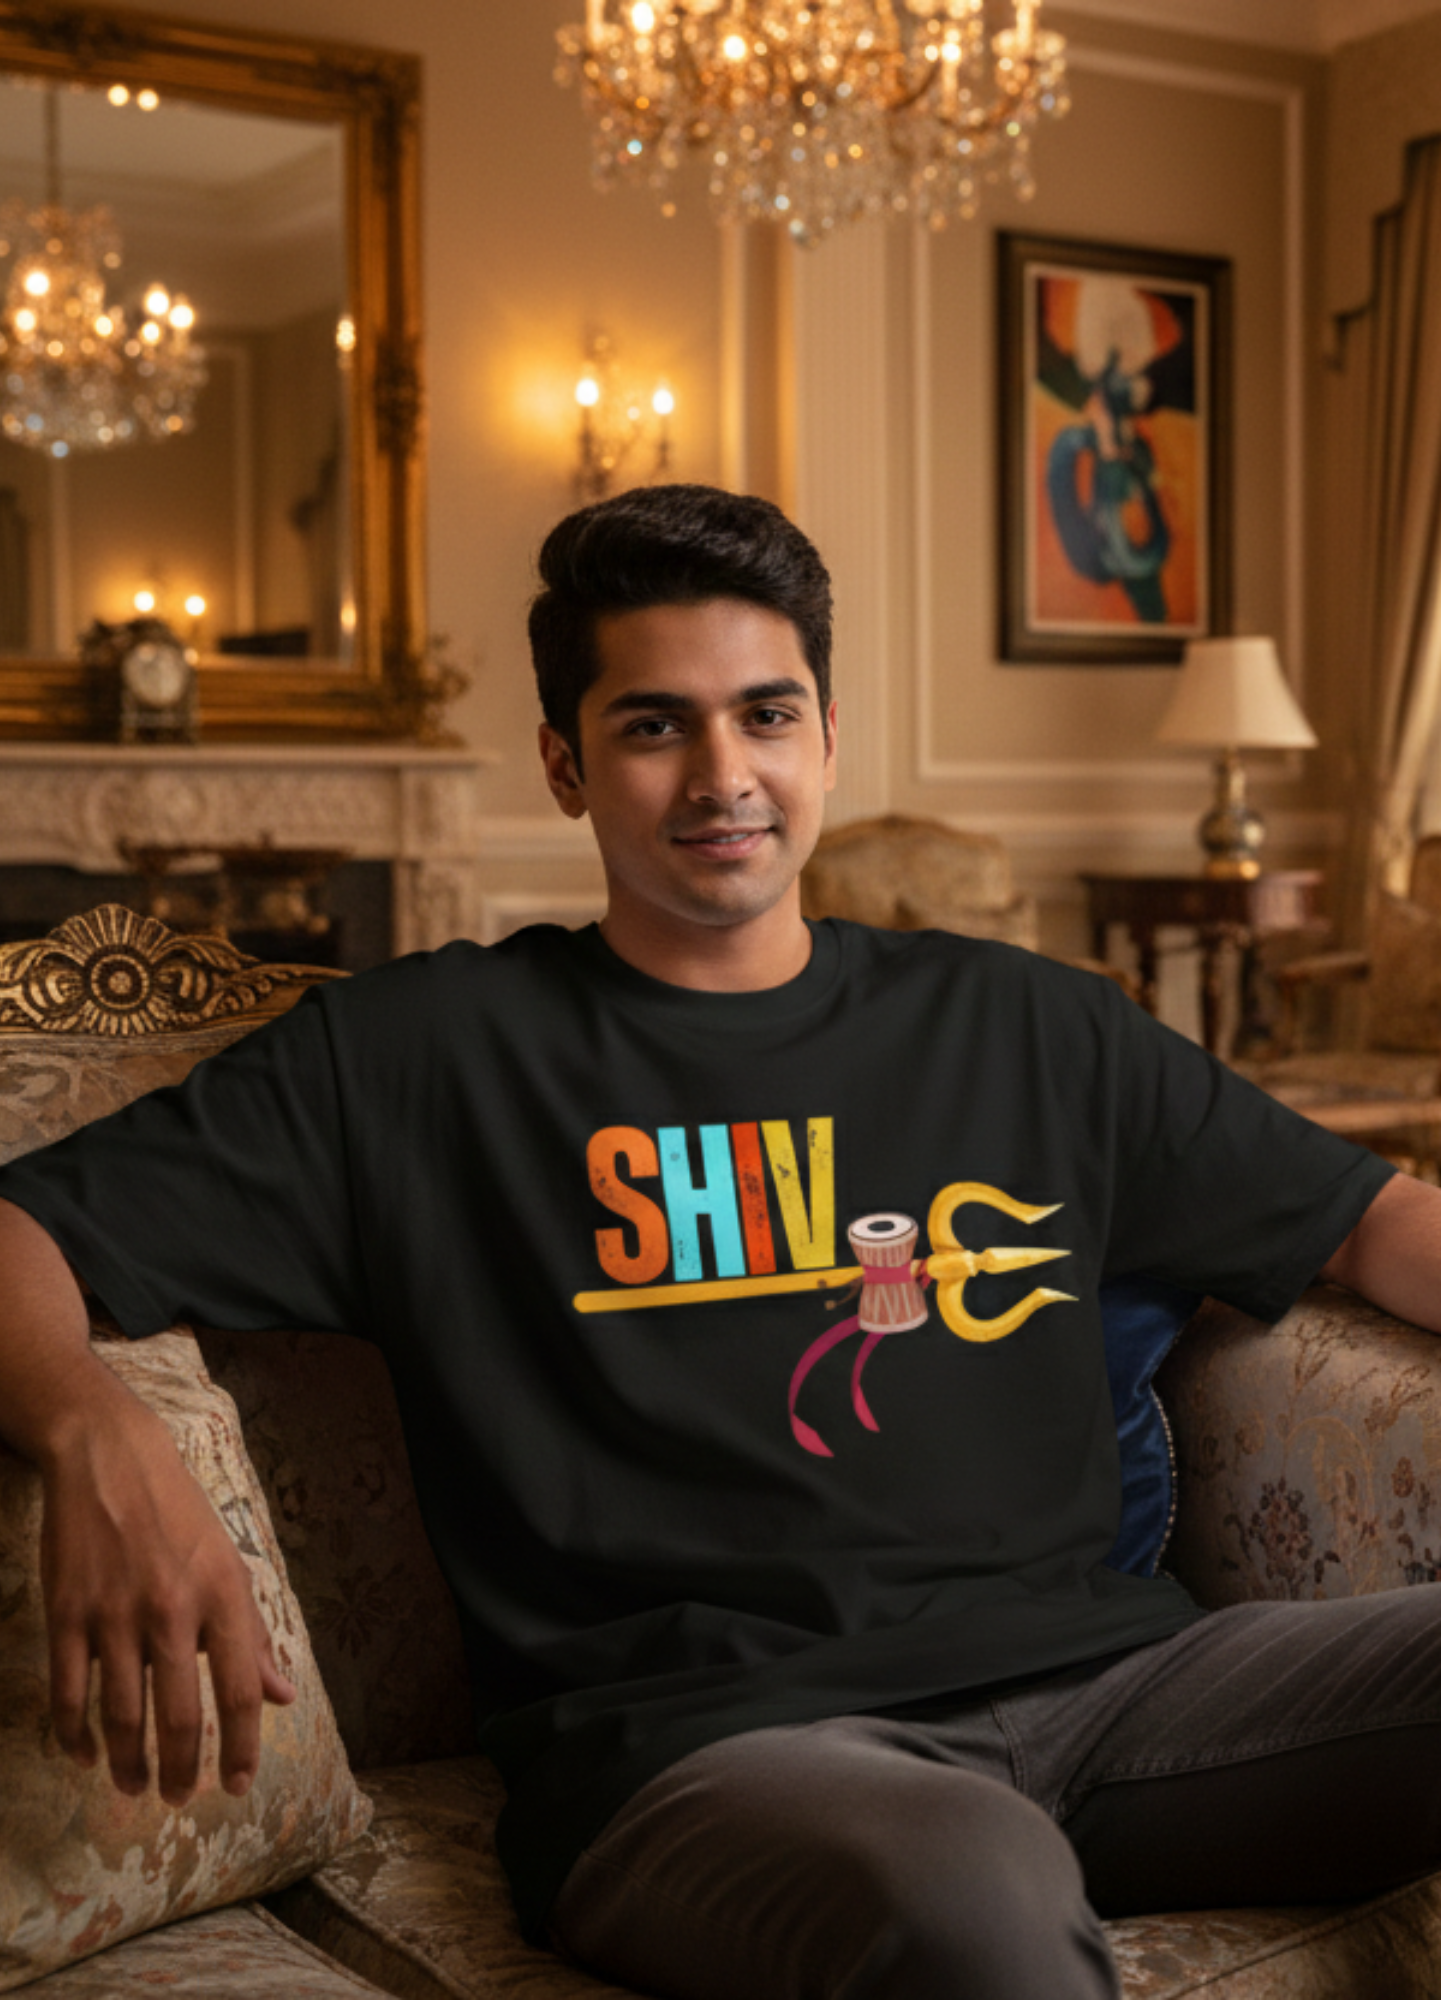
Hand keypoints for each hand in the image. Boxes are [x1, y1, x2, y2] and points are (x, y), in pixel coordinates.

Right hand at [39, 1375, 295, 1804]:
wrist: (110, 1458)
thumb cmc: (180, 1513)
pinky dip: (75, 1734)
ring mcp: (115, 1614)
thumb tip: (282, 1695)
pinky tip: (85, 1756)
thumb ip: (253, 1634)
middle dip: (182, 1769)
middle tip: (181, 1798)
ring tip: (135, 1787)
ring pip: (123, 1714)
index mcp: (223, 1595)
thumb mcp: (230, 1563)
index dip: (242, 1747)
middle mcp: (172, 1609)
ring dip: (129, 1763)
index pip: (241, 1690)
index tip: (238, 1785)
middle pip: (180, 1714)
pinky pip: (69, 1692)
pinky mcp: (67, 1613)